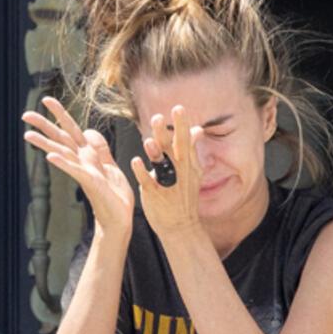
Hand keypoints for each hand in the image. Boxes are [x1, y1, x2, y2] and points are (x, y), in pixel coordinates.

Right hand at [23, 97, 133, 237]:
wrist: (120, 218)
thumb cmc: (115, 196)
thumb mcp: (110, 166)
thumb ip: (100, 150)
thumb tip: (88, 131)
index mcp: (89, 156)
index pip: (73, 130)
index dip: (61, 115)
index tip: (47, 100)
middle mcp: (83, 162)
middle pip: (62, 139)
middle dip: (46, 125)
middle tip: (25, 114)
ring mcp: (85, 171)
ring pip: (63, 153)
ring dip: (46, 144)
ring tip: (27, 134)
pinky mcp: (91, 182)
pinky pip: (76, 170)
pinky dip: (64, 163)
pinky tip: (50, 157)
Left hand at [130, 105, 204, 238]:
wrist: (181, 225)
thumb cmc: (183, 196)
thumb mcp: (192, 171)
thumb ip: (191, 149)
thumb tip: (197, 130)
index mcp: (189, 164)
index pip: (186, 141)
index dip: (182, 125)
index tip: (179, 108)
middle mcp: (181, 171)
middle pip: (175, 149)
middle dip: (168, 133)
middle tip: (160, 116)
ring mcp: (169, 183)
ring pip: (162, 164)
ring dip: (155, 152)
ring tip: (148, 140)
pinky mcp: (156, 195)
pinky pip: (148, 181)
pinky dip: (142, 171)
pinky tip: (135, 161)